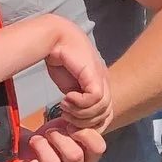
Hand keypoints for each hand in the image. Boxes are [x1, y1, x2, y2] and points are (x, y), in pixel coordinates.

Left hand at [10, 114, 105, 161]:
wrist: (21, 152)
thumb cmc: (46, 140)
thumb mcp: (64, 127)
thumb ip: (77, 124)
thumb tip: (80, 116)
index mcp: (86, 159)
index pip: (98, 148)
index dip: (84, 133)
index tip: (69, 126)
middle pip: (75, 155)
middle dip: (58, 137)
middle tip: (48, 132)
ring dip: (41, 146)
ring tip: (35, 141)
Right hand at [42, 19, 113, 136]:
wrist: (55, 37)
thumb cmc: (60, 59)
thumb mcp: (70, 85)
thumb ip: (77, 100)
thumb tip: (74, 119)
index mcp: (101, 85)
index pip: (107, 115)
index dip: (90, 125)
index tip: (71, 124)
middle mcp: (104, 81)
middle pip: (106, 115)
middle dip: (84, 123)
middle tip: (65, 116)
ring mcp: (101, 77)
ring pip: (101, 108)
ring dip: (79, 113)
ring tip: (64, 106)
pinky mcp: (94, 73)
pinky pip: (95, 98)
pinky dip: (79, 103)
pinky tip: (65, 97)